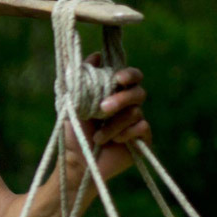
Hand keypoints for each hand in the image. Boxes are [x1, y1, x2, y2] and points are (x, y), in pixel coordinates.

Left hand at [63, 52, 151, 181]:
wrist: (78, 160)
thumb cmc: (75, 132)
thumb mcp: (73, 103)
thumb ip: (83, 79)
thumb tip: (95, 55)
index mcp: (114, 93)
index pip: (131, 77)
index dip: (128, 75)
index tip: (118, 79)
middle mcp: (128, 105)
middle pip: (138, 92)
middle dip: (120, 99)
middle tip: (102, 109)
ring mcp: (136, 122)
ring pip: (135, 112)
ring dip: (113, 125)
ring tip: (99, 136)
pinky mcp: (143, 139)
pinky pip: (142, 128)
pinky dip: (125, 134)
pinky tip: (113, 142)